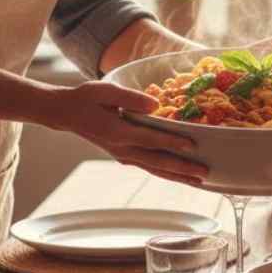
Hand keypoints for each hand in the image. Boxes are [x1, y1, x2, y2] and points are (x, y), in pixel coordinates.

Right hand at [48, 81, 207, 185]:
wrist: (66, 113)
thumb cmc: (87, 98)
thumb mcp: (105, 91)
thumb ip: (130, 97)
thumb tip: (156, 105)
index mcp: (118, 132)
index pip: (150, 139)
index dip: (172, 142)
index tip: (192, 146)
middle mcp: (122, 149)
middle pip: (157, 162)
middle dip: (182, 168)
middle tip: (204, 173)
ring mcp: (124, 156)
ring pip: (155, 169)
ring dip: (178, 176)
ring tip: (199, 181)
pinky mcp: (125, 157)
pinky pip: (149, 167)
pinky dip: (167, 174)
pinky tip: (181, 176)